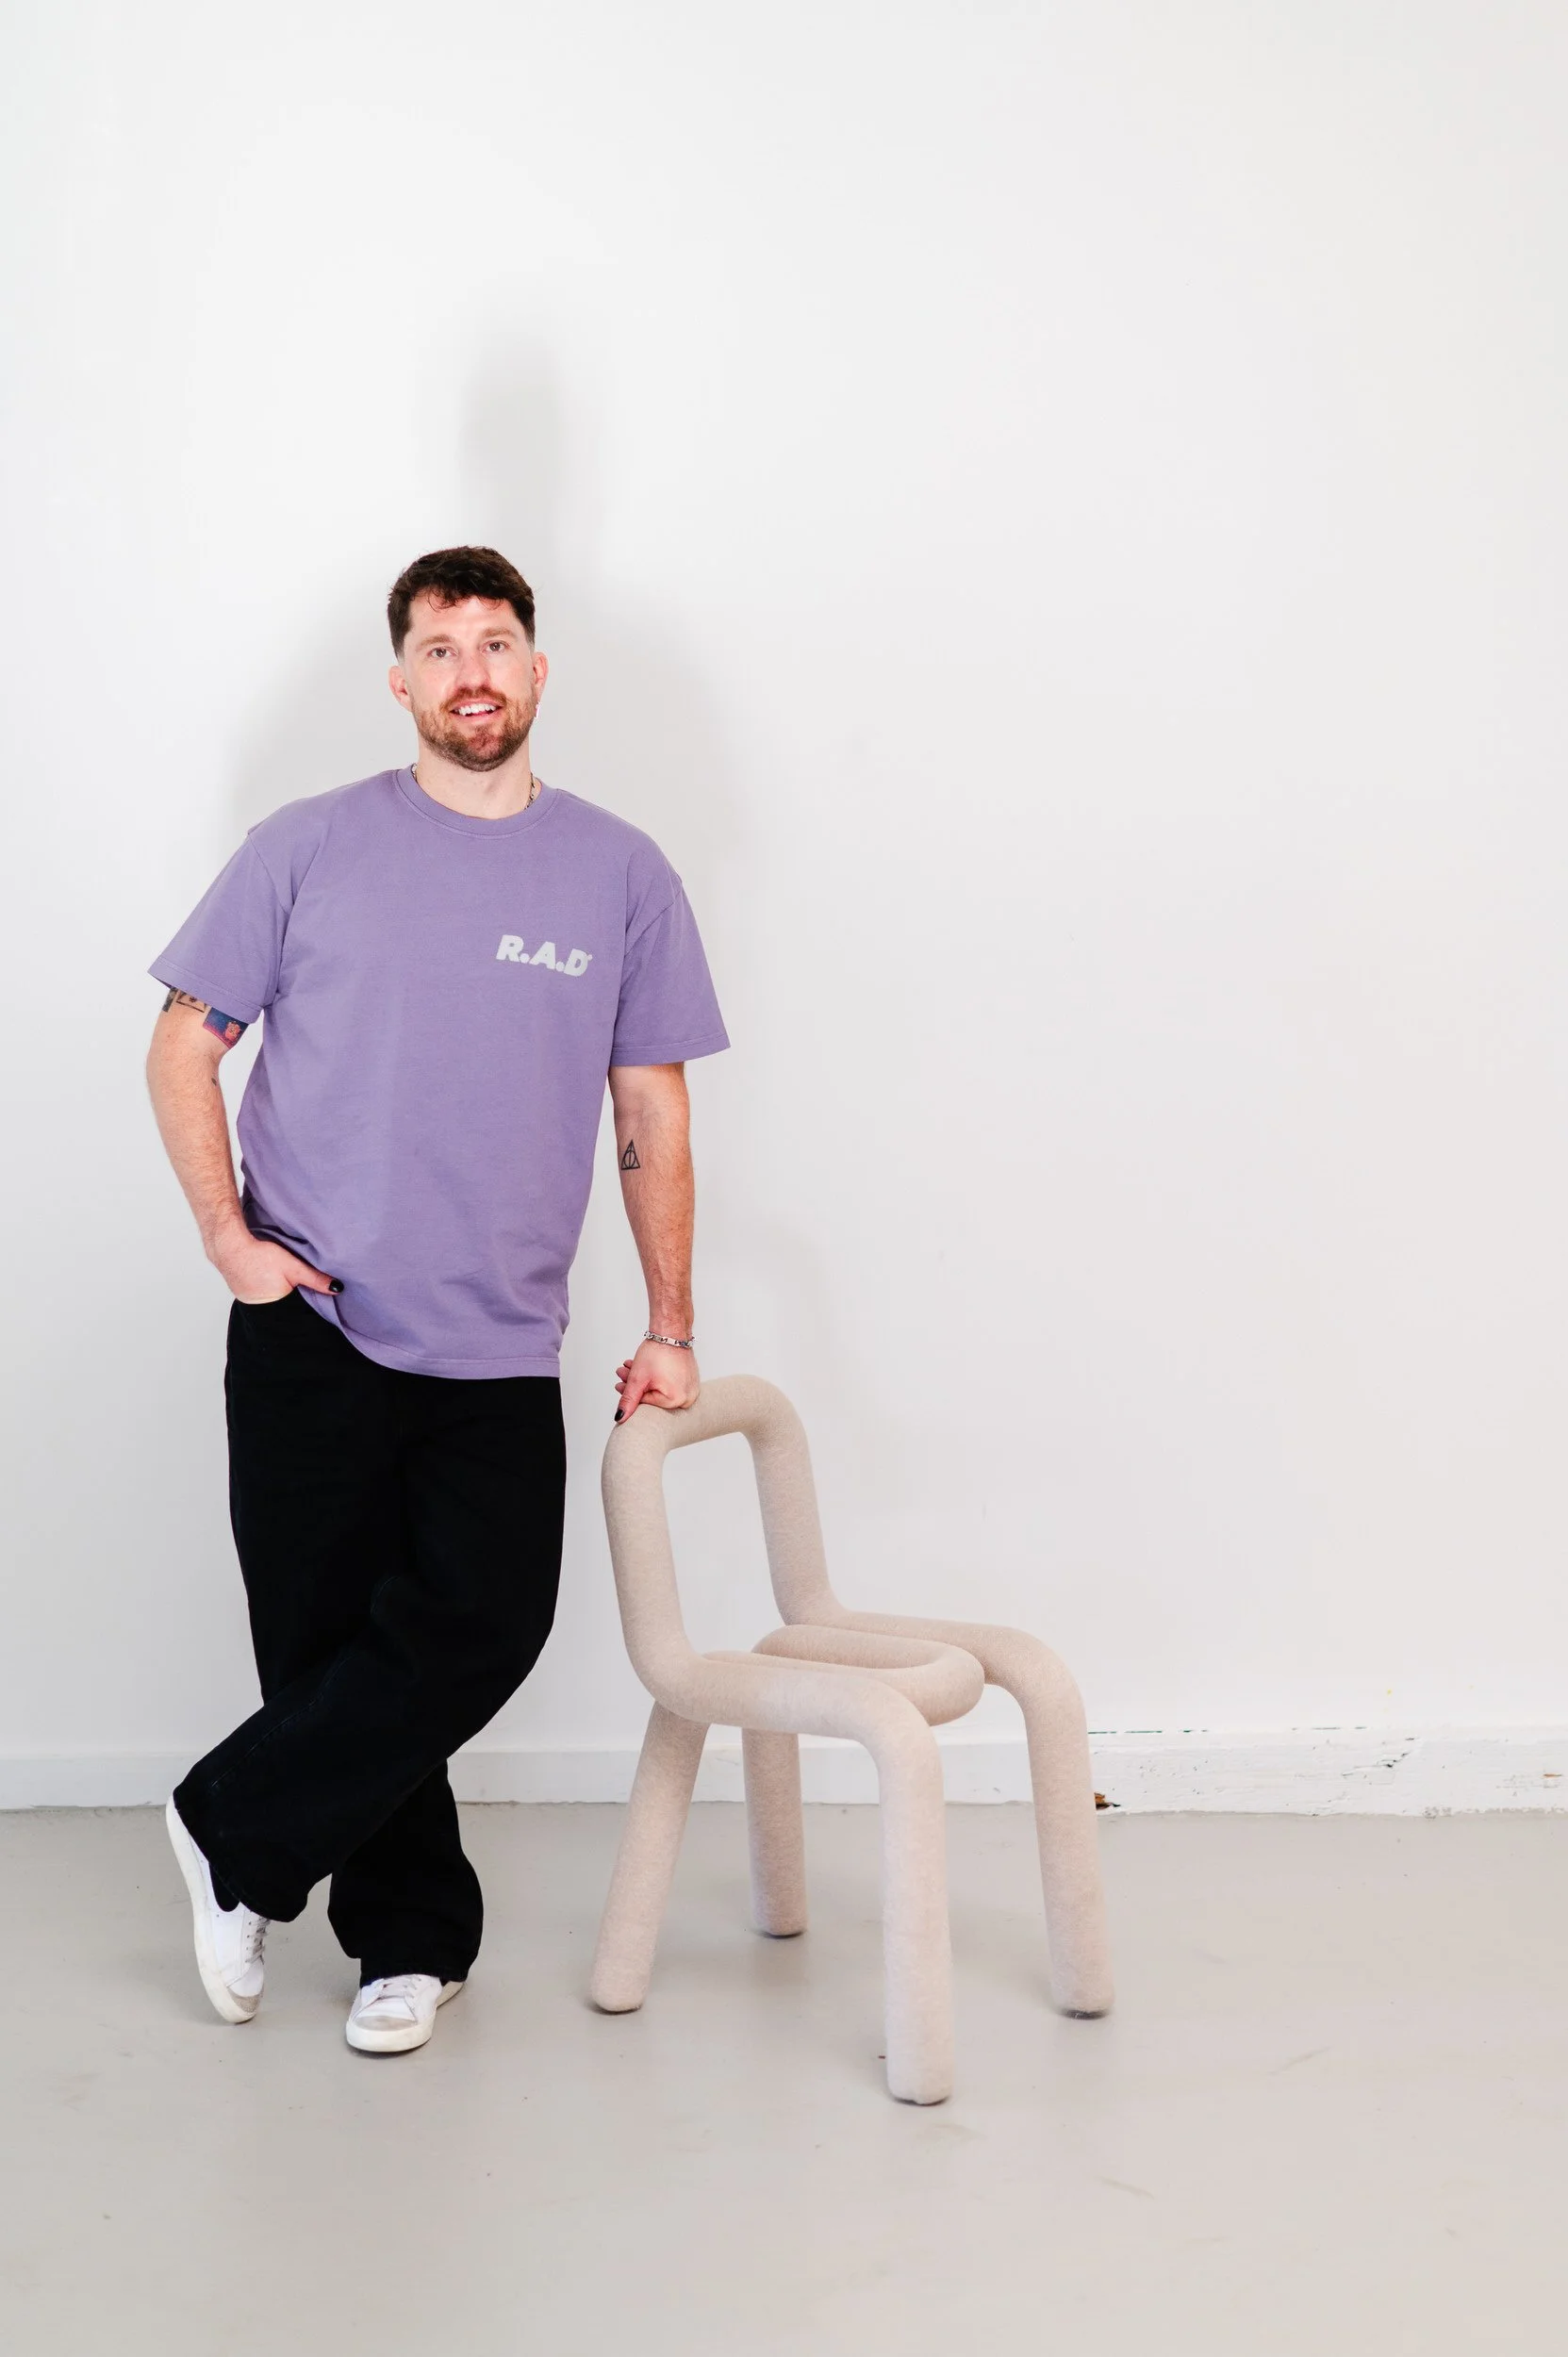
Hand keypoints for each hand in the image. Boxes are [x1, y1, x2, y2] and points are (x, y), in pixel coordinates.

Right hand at [209, 1224, 340, 1304]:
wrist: (230, 1248)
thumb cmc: (260, 1256)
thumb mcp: (293, 1266)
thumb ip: (315, 1279)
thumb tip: (337, 1288)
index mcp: (278, 1306)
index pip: (299, 1314)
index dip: (308, 1307)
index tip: (319, 1305)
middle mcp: (263, 1311)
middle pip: (287, 1311)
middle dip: (296, 1304)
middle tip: (304, 1294)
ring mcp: (250, 1304)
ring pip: (274, 1305)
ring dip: (282, 1298)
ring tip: (286, 1287)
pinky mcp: (243, 1295)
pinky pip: (261, 1298)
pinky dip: (268, 1292)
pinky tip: (271, 1282)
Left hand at [613, 1339, 699, 1421]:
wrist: (671, 1331)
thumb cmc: (658, 1352)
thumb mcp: (638, 1379)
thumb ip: (628, 1400)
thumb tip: (620, 1418)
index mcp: (676, 1400)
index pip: (646, 1403)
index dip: (629, 1393)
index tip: (618, 1384)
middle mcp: (687, 1397)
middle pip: (652, 1396)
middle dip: (634, 1385)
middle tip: (623, 1373)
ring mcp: (691, 1389)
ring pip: (659, 1389)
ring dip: (642, 1380)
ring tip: (630, 1367)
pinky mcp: (690, 1380)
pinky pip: (669, 1384)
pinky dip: (655, 1377)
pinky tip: (644, 1368)